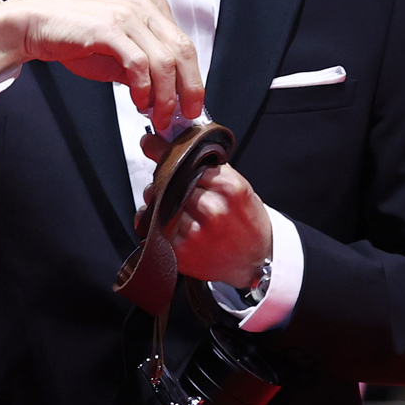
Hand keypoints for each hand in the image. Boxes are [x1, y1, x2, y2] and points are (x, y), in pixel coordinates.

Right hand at [0, 0, 201, 133]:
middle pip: (183, 52)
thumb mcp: (120, 50)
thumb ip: (145, 66)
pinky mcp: (109, 28)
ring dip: (164, 96)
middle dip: (189, 89)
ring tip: (157, 115)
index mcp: (152, 5)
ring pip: (164, 61)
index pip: (185, 45)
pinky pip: (138, 63)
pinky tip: (138, 101)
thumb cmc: (77, 36)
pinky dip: (143, 88)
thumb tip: (167, 95)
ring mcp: (127, 14)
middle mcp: (144, 5)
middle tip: (185, 114)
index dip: (193, 79)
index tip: (190, 104)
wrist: (38, 24)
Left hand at [135, 132, 272, 290]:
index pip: (189, 160)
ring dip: (156, 199)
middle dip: (165, 178)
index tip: (150, 143)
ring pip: (160, 202)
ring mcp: (197, 231)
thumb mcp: (239, 187)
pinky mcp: (182, 251)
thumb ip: (210, 168)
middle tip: (164, 180)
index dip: (171, 154)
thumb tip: (170, 142)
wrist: (255, 262)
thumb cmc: (246, 221)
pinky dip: (149, 219)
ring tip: (168, 203)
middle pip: (172, 180)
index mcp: (230, 187)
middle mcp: (213, 209)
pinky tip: (161, 219)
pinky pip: (152, 226)